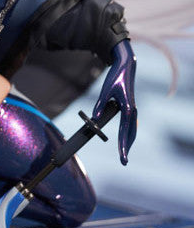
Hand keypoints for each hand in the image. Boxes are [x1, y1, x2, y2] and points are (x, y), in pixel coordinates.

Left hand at [92, 40, 136, 165]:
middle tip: (123, 161)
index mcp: (128, 108)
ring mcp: (133, 109)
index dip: (122, 146)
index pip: (125, 132)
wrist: (125, 66)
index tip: (122, 157)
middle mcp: (133, 110)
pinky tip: (125, 139)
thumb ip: (99, 105)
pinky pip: (130, 124)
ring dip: (128, 141)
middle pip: (131, 134)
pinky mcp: (130, 107)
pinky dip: (128, 133)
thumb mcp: (104, 91)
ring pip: (132, 130)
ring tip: (123, 153)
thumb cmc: (115, 77)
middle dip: (126, 147)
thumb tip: (94, 119)